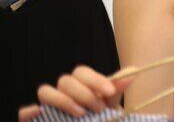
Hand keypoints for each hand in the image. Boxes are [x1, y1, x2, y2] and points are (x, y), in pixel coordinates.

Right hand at [18, 65, 136, 120]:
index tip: (110, 91)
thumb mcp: (109, 104)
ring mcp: (47, 105)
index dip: (96, 79)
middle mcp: (62, 91)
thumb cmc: (99, 116)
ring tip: (81, 113)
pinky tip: (37, 112)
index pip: (82, 72)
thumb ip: (116, 89)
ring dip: (63, 100)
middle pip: (66, 80)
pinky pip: (24, 111)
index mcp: (80, 83)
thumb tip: (132, 73)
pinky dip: (28, 111)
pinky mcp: (36, 118)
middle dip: (84, 93)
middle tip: (99, 107)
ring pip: (45, 91)